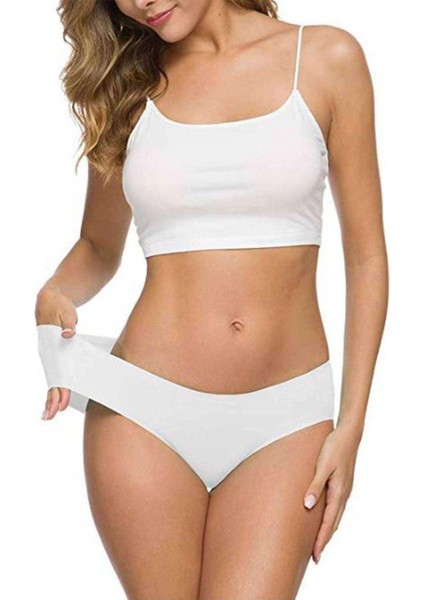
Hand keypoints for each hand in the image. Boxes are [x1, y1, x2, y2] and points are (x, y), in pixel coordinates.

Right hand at [35, 285, 77, 419]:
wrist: (50, 299)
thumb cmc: (59, 306)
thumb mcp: (65, 312)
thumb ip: (68, 324)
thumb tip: (68, 335)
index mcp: (50, 345)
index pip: (56, 372)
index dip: (59, 388)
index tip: (61, 402)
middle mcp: (48, 353)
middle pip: (51, 379)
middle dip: (52, 398)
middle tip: (52, 415)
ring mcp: (51, 355)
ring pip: (52, 379)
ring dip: (53, 396)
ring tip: (52, 413)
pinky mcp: (55, 354)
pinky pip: (57, 373)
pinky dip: (57, 385)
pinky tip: (58, 398)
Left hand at [303, 423, 361, 562]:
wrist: (349, 434)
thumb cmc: (334, 447)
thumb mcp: (322, 466)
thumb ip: (315, 486)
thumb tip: (308, 506)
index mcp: (338, 492)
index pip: (328, 522)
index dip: (321, 539)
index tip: (315, 555)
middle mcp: (343, 494)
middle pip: (333, 523)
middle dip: (325, 540)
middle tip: (315, 556)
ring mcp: (344, 489)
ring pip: (336, 516)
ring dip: (328, 530)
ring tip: (319, 542)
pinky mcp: (343, 484)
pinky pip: (337, 507)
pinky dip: (331, 518)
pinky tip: (325, 518)